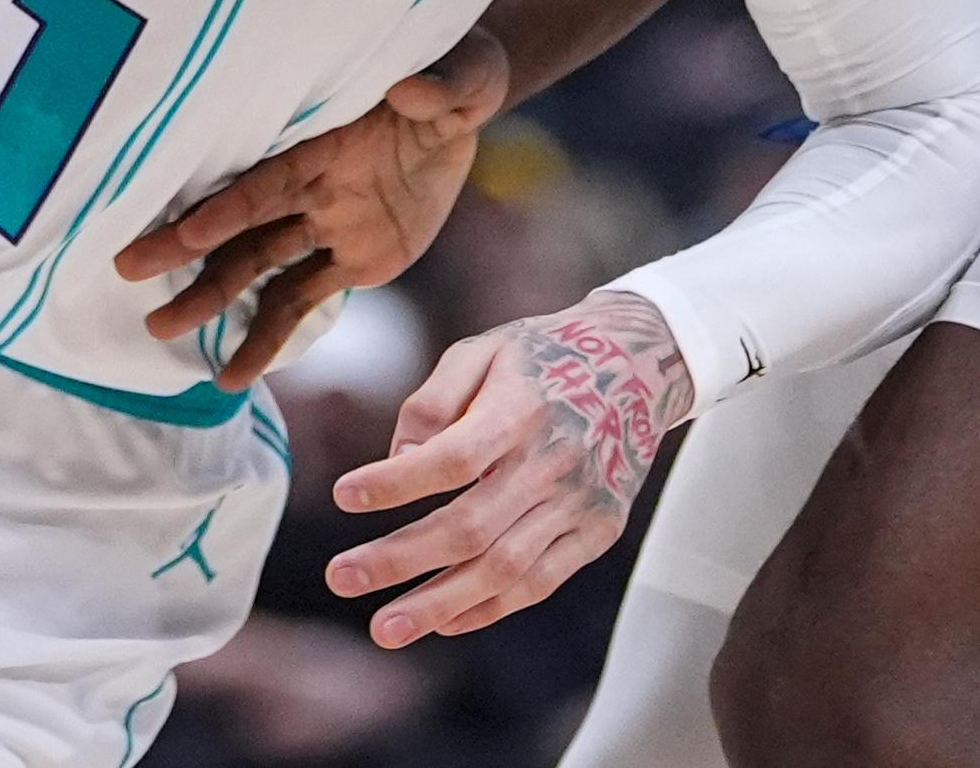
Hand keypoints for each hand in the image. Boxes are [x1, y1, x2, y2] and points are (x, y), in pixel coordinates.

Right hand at [116, 31, 506, 386]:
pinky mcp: (354, 259)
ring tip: (161, 332)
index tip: (184, 232)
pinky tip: (232, 376)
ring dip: (211, 300)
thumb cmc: (457, 70)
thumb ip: (442, 88)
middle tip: (125, 272)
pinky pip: (304, 300)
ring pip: (256, 269)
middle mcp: (313, 186)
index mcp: (328, 143)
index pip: (270, 181)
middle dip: (184, 248)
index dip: (231, 206)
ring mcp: (327, 224)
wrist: (462, 100)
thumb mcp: (464, 74)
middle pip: (240, 225)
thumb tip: (415, 89)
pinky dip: (268, 338)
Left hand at [323, 290, 690, 645]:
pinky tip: (443, 622)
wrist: (640, 366)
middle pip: (471, 525)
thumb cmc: (543, 357)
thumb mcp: (485, 351)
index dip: (397, 481)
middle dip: (400, 558)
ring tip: (384, 627)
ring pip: (504, 568)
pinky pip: (541, 582)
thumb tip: (397, 460)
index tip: (342, 495)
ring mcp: (581, 502)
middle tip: (340, 578)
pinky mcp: (599, 531)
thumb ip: (433, 401)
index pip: (455, 456)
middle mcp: (555, 459)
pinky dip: (490, 608)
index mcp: (523, 406)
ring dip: (439, 603)